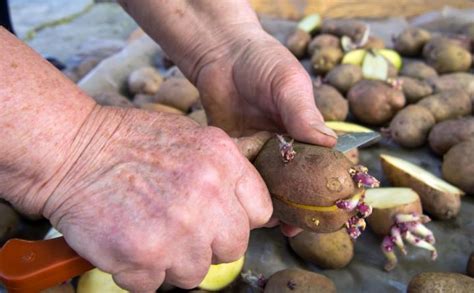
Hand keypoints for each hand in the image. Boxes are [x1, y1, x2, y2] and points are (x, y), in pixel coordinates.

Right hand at [41, 106, 271, 290]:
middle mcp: (208, 196)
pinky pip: (155, 284)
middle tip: (178, 228)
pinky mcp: (145, 256)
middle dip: (207, 244)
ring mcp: (178, 229)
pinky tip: (127, 242)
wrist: (73, 151)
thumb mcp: (190, 138)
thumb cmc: (128, 142)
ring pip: (195, 272)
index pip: (259, 212)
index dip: (237, 220)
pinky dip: (140, 271)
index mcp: (222, 162)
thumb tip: (244, 207)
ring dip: (172, 260)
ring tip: (148, 232)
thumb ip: (224, 172)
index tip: (218, 220)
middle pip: (232, 248)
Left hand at [192, 29, 337, 236]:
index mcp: (306, 129)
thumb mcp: (288, 83)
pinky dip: (247, 192)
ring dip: (274, 204)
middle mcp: (286, 144)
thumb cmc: (263, 62)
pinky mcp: (237, 151)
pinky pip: (244, 176)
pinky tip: (247, 207)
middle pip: (299, 181)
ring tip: (275, 225)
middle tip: (300, 228)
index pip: (326, 161)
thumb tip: (328, 143)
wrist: (222, 56)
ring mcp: (261, 150)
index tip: (335, 208)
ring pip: (271, 184)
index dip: (332, 185)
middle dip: (302, 206)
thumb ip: (304, 113)